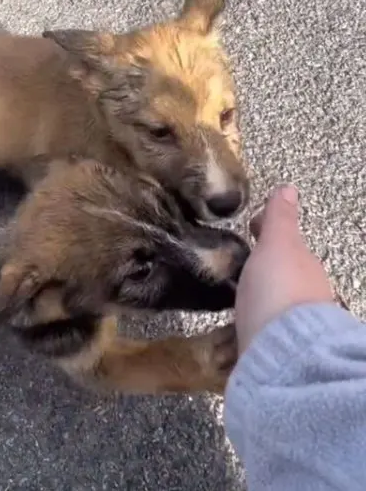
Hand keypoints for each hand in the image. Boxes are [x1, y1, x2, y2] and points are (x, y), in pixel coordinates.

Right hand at [233, 185, 336, 352]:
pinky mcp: (275, 348)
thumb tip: (288, 188)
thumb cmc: (278, 289)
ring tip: (232, 296)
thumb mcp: (276, 245)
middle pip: (282, 274)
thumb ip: (279, 220)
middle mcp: (305, 293)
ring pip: (274, 302)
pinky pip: (262, 328)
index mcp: (305, 265)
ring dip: (259, 297)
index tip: (248, 227)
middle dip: (264, 268)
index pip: (286, 243)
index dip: (266, 232)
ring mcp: (291, 323)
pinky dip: (252, 322)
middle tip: (236, 263)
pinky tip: (237, 326)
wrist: (282, 351)